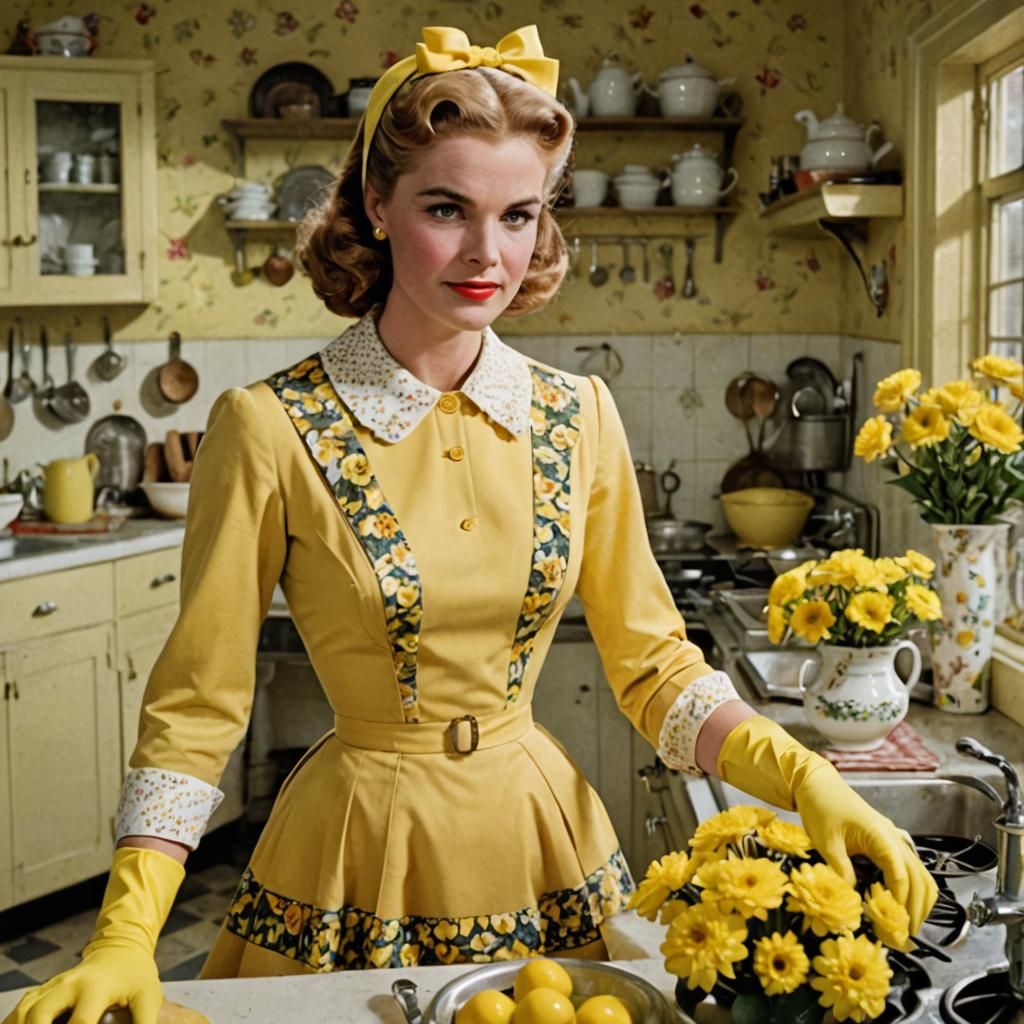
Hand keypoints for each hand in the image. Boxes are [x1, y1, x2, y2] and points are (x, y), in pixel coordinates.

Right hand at [2, 846, 182, 1023]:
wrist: (121, 949)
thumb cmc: (136, 976)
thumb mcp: (148, 997)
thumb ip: (144, 1023)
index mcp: (95, 987)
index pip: (79, 1023)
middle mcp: (68, 985)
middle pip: (38, 1014)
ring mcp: (53, 986)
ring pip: (23, 1011)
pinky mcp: (44, 990)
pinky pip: (20, 1008)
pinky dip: (14, 1023)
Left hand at [716, 715, 937, 933]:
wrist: (818, 784)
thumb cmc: (821, 808)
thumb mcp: (826, 841)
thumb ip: (841, 870)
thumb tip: (853, 901)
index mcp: (881, 836)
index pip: (900, 876)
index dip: (900, 904)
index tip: (896, 926)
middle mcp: (894, 838)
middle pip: (919, 878)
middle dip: (917, 909)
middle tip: (907, 936)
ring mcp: (894, 838)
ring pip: (922, 873)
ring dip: (921, 900)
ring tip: (910, 925)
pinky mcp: (889, 841)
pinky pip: (911, 867)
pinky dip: (915, 887)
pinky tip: (906, 903)